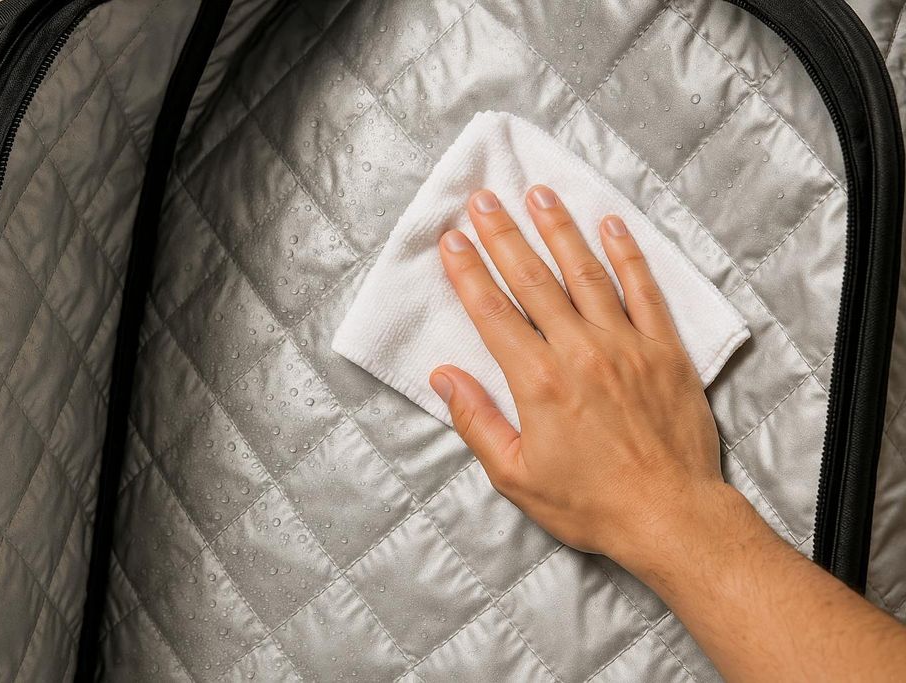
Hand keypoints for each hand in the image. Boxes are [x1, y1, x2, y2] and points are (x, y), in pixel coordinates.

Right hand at [429, 186, 732, 570]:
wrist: (670, 516)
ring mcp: (626, 345)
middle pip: (533, 280)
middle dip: (503, 235)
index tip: (451, 240)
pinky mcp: (664, 349)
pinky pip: (644, 290)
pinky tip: (611, 224)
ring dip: (559, 229)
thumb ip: (476, 422)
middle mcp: (580, 352)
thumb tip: (444, 377)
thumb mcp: (516, 476)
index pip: (493, 313)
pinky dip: (627, 255)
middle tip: (484, 199)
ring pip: (586, 273)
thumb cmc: (591, 502)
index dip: (468, 272)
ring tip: (538, 194)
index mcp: (539, 382)